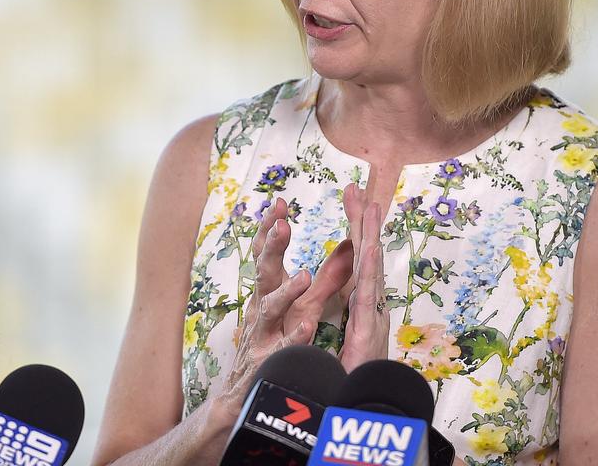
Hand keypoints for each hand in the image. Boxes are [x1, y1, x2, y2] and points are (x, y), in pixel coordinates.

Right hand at [216, 198, 353, 406]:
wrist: (246, 395)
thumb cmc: (275, 345)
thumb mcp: (303, 306)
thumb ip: (328, 278)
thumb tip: (351, 246)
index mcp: (270, 292)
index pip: (267, 255)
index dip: (270, 230)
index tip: (277, 203)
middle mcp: (262, 309)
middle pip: (264, 273)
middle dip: (271, 247)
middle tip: (280, 224)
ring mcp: (263, 337)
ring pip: (271, 310)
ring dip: (287, 292)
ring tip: (304, 276)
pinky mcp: (269, 364)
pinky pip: (284, 350)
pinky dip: (295, 338)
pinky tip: (308, 328)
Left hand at [337, 183, 389, 371]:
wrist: (366, 411)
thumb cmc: (354, 381)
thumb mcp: (345, 344)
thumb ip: (347, 322)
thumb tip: (346, 301)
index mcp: (362, 306)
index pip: (356, 261)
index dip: (355, 231)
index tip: (353, 202)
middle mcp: (370, 307)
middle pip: (365, 257)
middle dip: (362, 222)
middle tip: (358, 189)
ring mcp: (373, 316)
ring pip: (370, 269)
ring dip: (370, 235)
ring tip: (369, 205)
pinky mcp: (369, 330)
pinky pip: (368, 295)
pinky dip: (370, 269)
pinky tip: (369, 246)